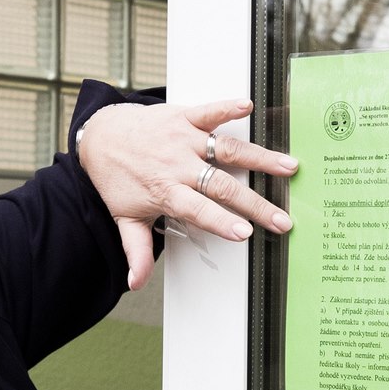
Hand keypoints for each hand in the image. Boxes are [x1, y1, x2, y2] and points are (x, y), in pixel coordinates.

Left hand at [75, 98, 296, 290]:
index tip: (246, 232)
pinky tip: (248, 106)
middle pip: (222, 186)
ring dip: (259, 158)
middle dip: (254, 204)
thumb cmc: (116, 177)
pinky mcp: (183, 117)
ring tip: (288, 166)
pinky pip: (208, 111)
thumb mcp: (124, 217)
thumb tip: (135, 282)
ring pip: (226, 149)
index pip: (198, 210)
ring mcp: (182, 139)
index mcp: (166, 191)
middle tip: (280, 218)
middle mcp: (177, 165)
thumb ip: (136, 250)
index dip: (222, 221)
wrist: (100, 136)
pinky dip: (227, 108)